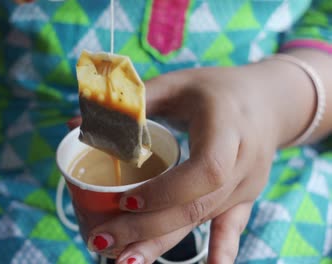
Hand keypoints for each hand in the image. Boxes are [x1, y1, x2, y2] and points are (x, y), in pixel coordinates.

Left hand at [84, 63, 295, 262]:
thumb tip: (73, 126)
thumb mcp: (176, 84)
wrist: (269, 101)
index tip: (125, 201)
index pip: (204, 170)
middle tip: (103, 238)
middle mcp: (243, 162)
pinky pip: (232, 227)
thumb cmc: (216, 89)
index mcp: (227, 127)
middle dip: (148, 228)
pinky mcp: (246, 197)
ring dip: (163, 243)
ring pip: (204, 220)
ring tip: (124, 261)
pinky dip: (219, 251)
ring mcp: (247, 185)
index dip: (166, 191)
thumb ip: (130, 104)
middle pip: (197, 205)